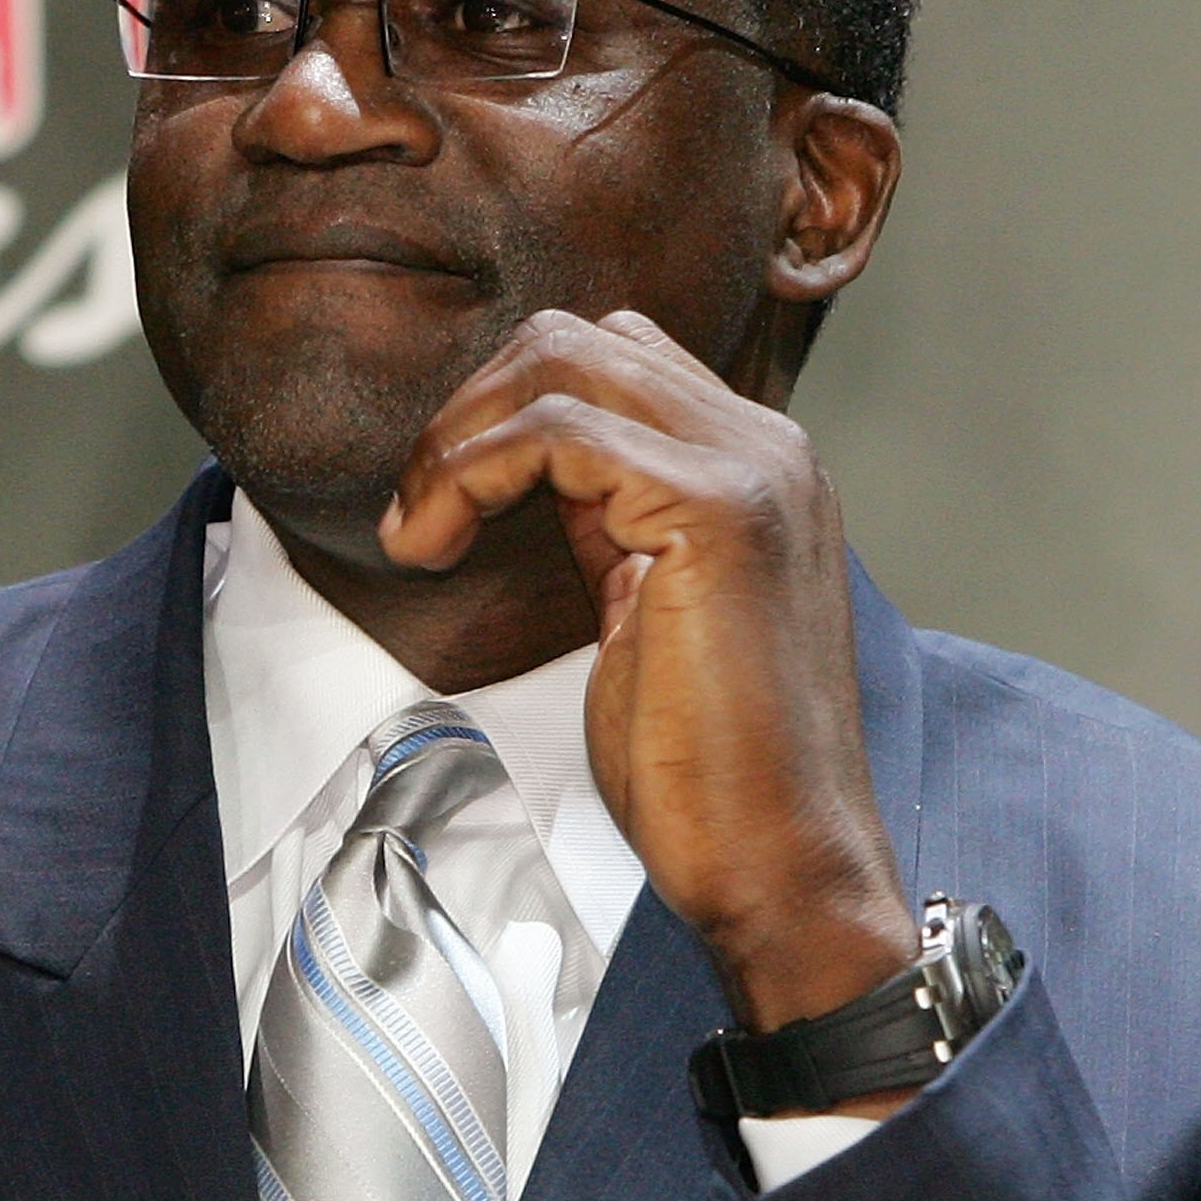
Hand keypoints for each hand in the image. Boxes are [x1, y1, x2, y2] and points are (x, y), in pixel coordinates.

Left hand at [377, 308, 915, 1044]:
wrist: (781, 862)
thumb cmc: (706, 768)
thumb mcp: (642, 608)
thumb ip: (607, 523)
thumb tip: (521, 470)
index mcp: (753, 464)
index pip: (607, 358)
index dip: (502, 413)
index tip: (442, 503)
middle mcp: (765, 444)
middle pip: (577, 338)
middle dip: (469, 412)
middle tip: (418, 512)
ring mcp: (750, 466)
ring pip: (561, 361)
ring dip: (456, 440)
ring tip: (421, 532)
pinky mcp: (714, 508)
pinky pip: (554, 431)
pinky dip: (467, 475)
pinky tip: (437, 544)